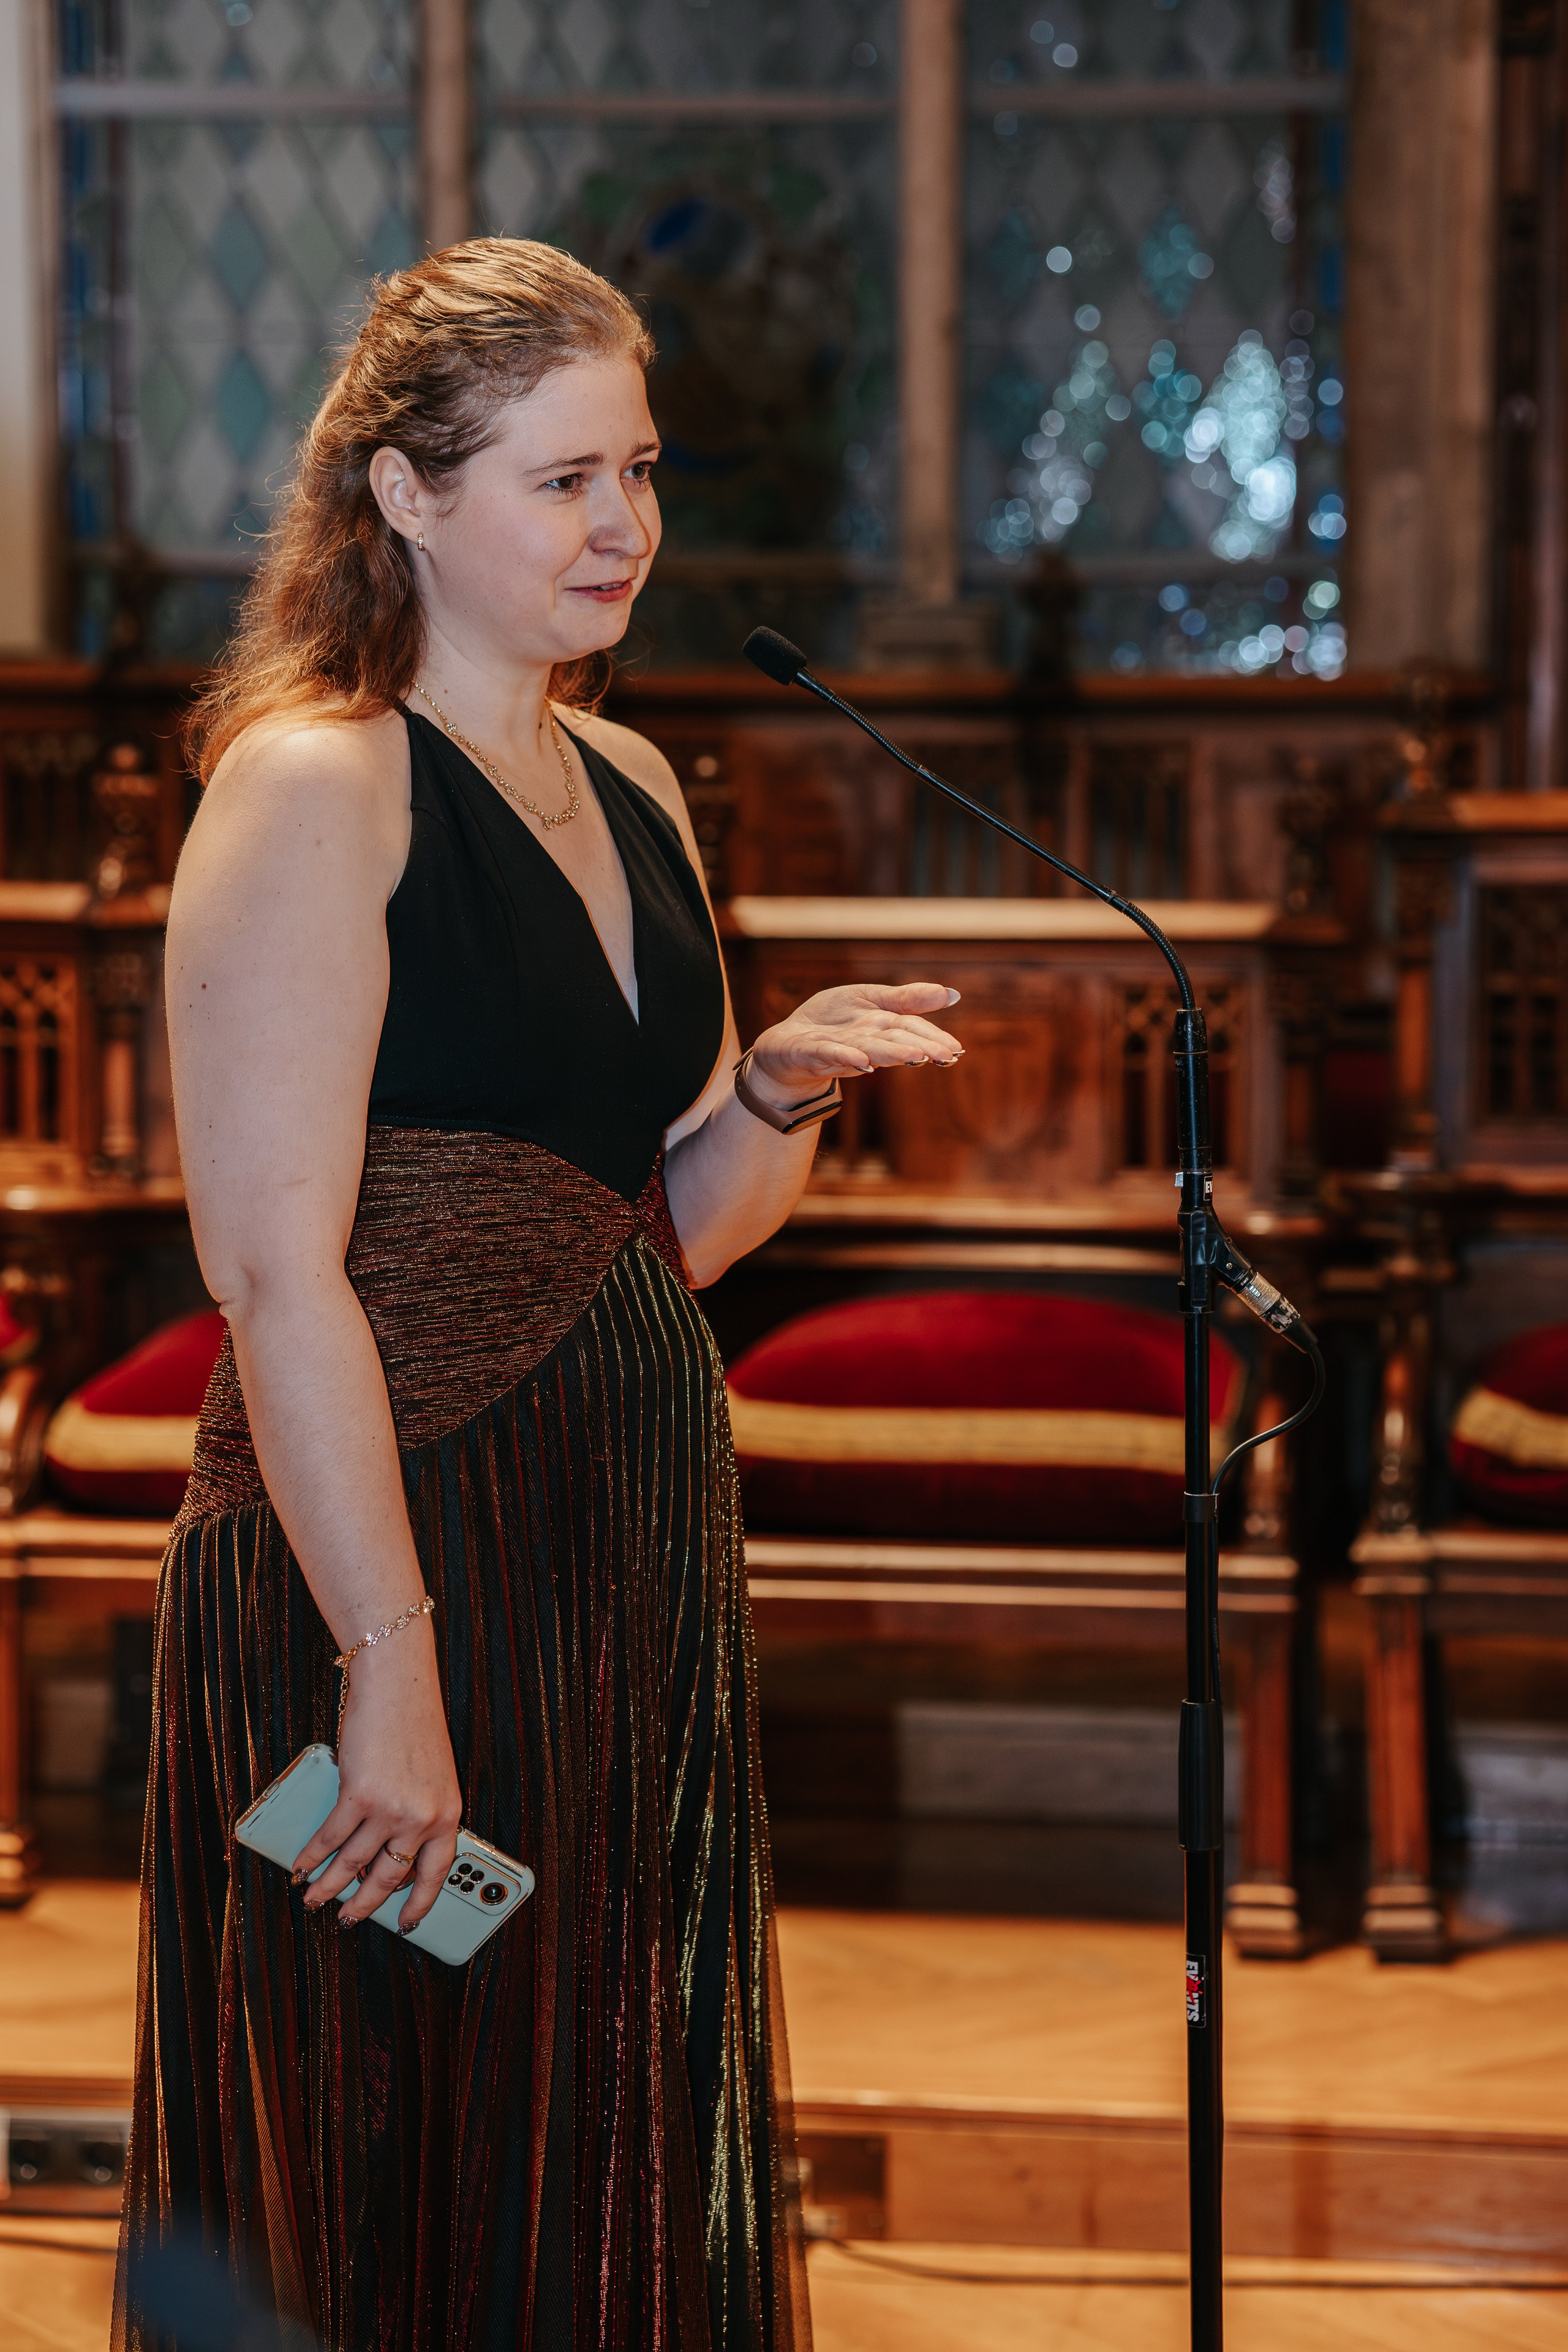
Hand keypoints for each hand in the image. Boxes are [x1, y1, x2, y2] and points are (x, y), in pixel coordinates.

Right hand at [290, 1621, 461, 1932]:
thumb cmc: (412, 1724)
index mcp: (448, 1814)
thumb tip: (384, 1854)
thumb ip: (416, 1815)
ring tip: (314, 1898)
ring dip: (328, 1887)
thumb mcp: (431, 1777)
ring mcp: (390, 1810)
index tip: (406, 1924)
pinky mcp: (359, 1796)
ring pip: (354, 1866)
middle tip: (346, 1918)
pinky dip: (311, 1857)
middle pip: (389, 1879)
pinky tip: (301, 1867)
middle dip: (363, 1905)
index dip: (419, 1903)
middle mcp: (423, 1818)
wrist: (397, 1685)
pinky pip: (330, 1839)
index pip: (436, 1873)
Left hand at [745, 983, 962, 1103]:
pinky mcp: (809, 1051)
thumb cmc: (833, 1023)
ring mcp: (836, 1048)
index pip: (910, 1029)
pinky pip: (827, 1054)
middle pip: (893, 1042)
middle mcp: (863, 1041)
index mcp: (880, 1027)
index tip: (956, 1050)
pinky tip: (860, 1059)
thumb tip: (952, 994)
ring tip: (914, 1056)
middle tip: (944, 1056)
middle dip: (918, 1048)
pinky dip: (843, 1056)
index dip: (933, 1039)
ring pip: (866, 1050)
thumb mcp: (871, 1001)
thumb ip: (907, 999)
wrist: (787, 1044)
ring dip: (890, 1053)